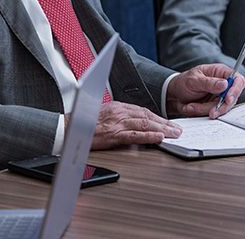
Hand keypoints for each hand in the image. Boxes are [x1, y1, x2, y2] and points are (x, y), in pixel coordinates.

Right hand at [65, 101, 181, 149]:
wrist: (67, 128)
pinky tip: (159, 138)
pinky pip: (134, 135)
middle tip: (177, 129)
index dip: (158, 117)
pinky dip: (148, 136)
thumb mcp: (104, 115)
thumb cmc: (83, 123)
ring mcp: (117, 123)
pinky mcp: (113, 134)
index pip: (143, 111)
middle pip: (147, 116)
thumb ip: (118, 117)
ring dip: (162, 129)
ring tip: (174, 134)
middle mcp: (119, 112)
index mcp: (118, 107)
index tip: (168, 123)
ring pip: (145, 124)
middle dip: (164, 123)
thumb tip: (133, 123)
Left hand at [166, 63, 244, 118]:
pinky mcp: (214, 107)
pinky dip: (201, 112)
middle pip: (232, 97)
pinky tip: (191, 107)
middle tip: (210, 112)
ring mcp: (219, 97)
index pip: (237, 79)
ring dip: (205, 109)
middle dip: (220, 106)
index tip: (228, 99)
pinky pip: (213, 113)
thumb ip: (209, 83)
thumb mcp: (194, 80)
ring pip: (222, 108)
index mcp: (220, 72)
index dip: (236, 89)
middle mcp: (222, 85)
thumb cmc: (183, 82)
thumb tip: (225, 84)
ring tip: (191, 105)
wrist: (173, 95)